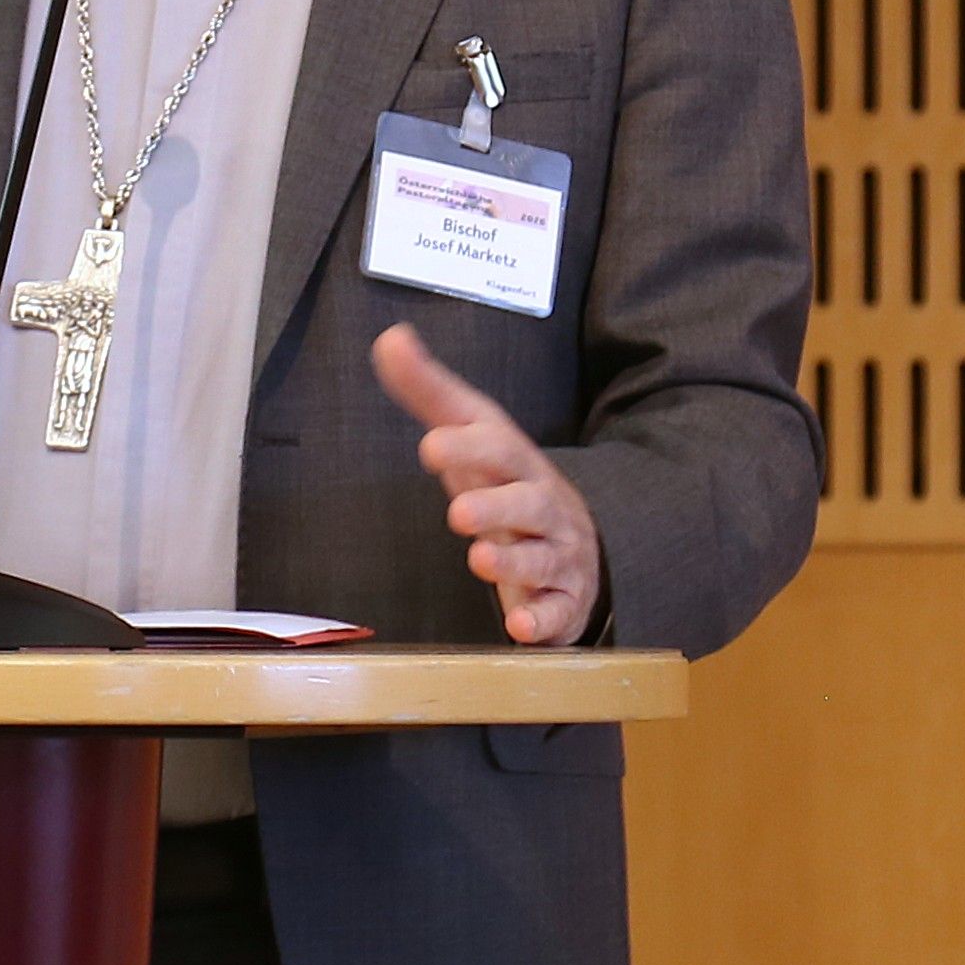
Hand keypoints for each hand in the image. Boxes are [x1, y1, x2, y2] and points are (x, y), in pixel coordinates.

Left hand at [373, 323, 603, 645]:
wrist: (575, 544)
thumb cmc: (505, 483)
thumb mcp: (470, 436)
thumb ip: (428, 391)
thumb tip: (389, 339)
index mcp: (516, 463)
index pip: (498, 447)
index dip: (468, 445)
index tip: (430, 445)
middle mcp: (543, 506)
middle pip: (528, 501)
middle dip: (496, 506)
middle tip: (458, 512)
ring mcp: (557, 555)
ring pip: (543, 558)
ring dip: (514, 560)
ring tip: (481, 559)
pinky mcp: (562, 603)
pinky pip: (557, 614)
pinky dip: (541, 621)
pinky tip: (521, 625)